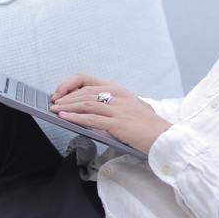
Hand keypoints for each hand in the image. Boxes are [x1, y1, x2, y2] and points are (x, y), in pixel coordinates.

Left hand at [50, 73, 171, 153]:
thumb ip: (113, 107)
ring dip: (67, 106)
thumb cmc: (148, 127)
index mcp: (119, 91)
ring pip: (86, 103)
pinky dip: (75, 117)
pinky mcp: (118, 124)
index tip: (60, 92)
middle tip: (53, 103)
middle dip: (65, 97)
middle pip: (84, 92)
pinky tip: (64, 118)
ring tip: (55, 110)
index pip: (88, 80)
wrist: (165, 137)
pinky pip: (92, 119)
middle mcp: (118, 96)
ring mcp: (118, 109)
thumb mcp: (131, 109)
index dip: (71, 84)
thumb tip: (90, 113)